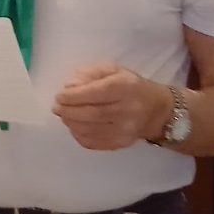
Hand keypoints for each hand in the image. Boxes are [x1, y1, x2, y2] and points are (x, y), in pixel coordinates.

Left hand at [52, 63, 170, 150]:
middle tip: (56, 108)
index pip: (95, 93)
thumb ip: (90, 73)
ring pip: (90, 130)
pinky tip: (75, 127)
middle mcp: (127, 110)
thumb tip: (69, 87)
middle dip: (68, 111)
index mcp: (125, 87)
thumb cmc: (130, 86)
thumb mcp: (113, 70)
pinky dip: (78, 135)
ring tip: (64, 115)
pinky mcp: (121, 143)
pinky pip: (93, 142)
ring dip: (71, 123)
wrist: (156, 111)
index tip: (59, 96)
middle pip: (91, 114)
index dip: (73, 96)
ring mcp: (125, 130)